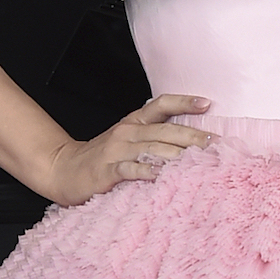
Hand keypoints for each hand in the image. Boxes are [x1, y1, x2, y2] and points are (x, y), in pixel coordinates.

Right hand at [45, 95, 216, 205]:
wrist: (62, 169)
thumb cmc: (101, 158)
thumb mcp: (127, 141)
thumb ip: (154, 139)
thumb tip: (191, 143)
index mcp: (134, 122)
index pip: (161, 105)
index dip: (184, 102)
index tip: (207, 103)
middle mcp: (128, 132)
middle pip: (166, 130)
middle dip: (194, 136)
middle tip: (217, 144)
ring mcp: (117, 150)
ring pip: (153, 148)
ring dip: (179, 155)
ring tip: (201, 162)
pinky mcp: (107, 170)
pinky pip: (130, 169)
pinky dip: (147, 172)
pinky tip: (162, 176)